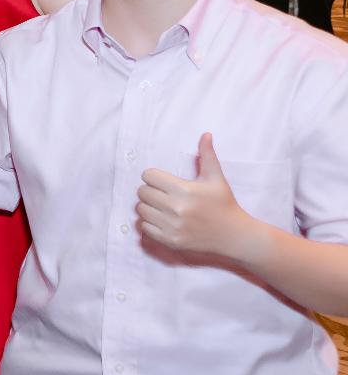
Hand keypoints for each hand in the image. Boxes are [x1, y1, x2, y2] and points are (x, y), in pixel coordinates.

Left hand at [137, 134, 257, 259]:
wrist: (234, 235)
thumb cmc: (224, 203)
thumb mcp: (216, 178)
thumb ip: (207, 155)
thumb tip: (206, 134)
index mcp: (185, 190)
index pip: (148, 176)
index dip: (154, 176)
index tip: (163, 181)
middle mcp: (176, 208)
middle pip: (142, 192)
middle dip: (150, 190)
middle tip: (162, 193)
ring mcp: (172, 226)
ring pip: (140, 210)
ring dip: (148, 206)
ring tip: (162, 206)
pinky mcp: (170, 240)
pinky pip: (144, 227)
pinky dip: (149, 222)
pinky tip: (162, 219)